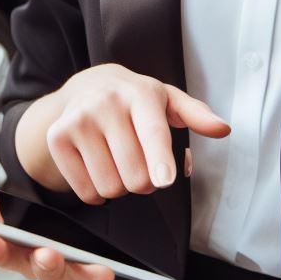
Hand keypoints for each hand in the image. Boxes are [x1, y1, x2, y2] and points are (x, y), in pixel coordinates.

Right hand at [0, 179, 115, 279]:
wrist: (41, 218)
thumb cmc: (14, 211)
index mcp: (3, 245)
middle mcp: (25, 260)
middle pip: (26, 264)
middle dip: (34, 260)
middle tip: (43, 253)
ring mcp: (49, 266)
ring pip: (53, 271)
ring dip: (60, 266)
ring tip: (66, 257)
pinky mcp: (73, 267)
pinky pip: (83, 273)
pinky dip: (93, 275)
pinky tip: (105, 272)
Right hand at [46, 63, 229, 205]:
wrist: (86, 87)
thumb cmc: (133, 100)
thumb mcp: (167, 100)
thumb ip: (196, 115)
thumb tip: (222, 128)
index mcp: (140, 93)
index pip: (152, 132)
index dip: (159, 159)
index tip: (164, 178)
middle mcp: (106, 103)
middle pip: (135, 175)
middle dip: (145, 181)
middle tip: (141, 164)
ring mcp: (78, 120)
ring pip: (110, 187)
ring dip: (120, 187)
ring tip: (119, 163)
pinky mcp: (57, 137)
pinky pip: (85, 191)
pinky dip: (96, 192)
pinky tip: (98, 168)